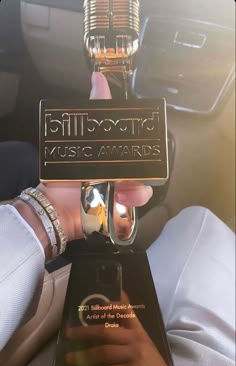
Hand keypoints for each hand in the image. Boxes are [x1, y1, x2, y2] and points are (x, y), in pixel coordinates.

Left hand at [14, 73, 152, 256]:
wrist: (57, 206)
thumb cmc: (66, 172)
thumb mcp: (82, 136)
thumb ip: (95, 109)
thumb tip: (98, 77)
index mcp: (113, 150)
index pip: (136, 142)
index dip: (144, 141)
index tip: (146, 140)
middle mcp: (121, 167)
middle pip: (145, 162)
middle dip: (142, 164)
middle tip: (127, 168)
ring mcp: (124, 186)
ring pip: (145, 181)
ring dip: (137, 184)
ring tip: (120, 187)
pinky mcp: (124, 203)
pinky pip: (139, 198)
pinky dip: (134, 198)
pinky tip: (121, 198)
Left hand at [65, 291, 174, 365]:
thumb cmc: (150, 359)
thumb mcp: (142, 340)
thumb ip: (128, 329)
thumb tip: (107, 319)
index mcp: (137, 330)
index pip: (125, 311)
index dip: (110, 306)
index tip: (94, 307)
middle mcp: (135, 340)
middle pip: (105, 332)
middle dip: (84, 332)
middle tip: (70, 334)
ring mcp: (133, 356)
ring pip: (103, 352)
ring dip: (84, 355)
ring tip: (70, 358)